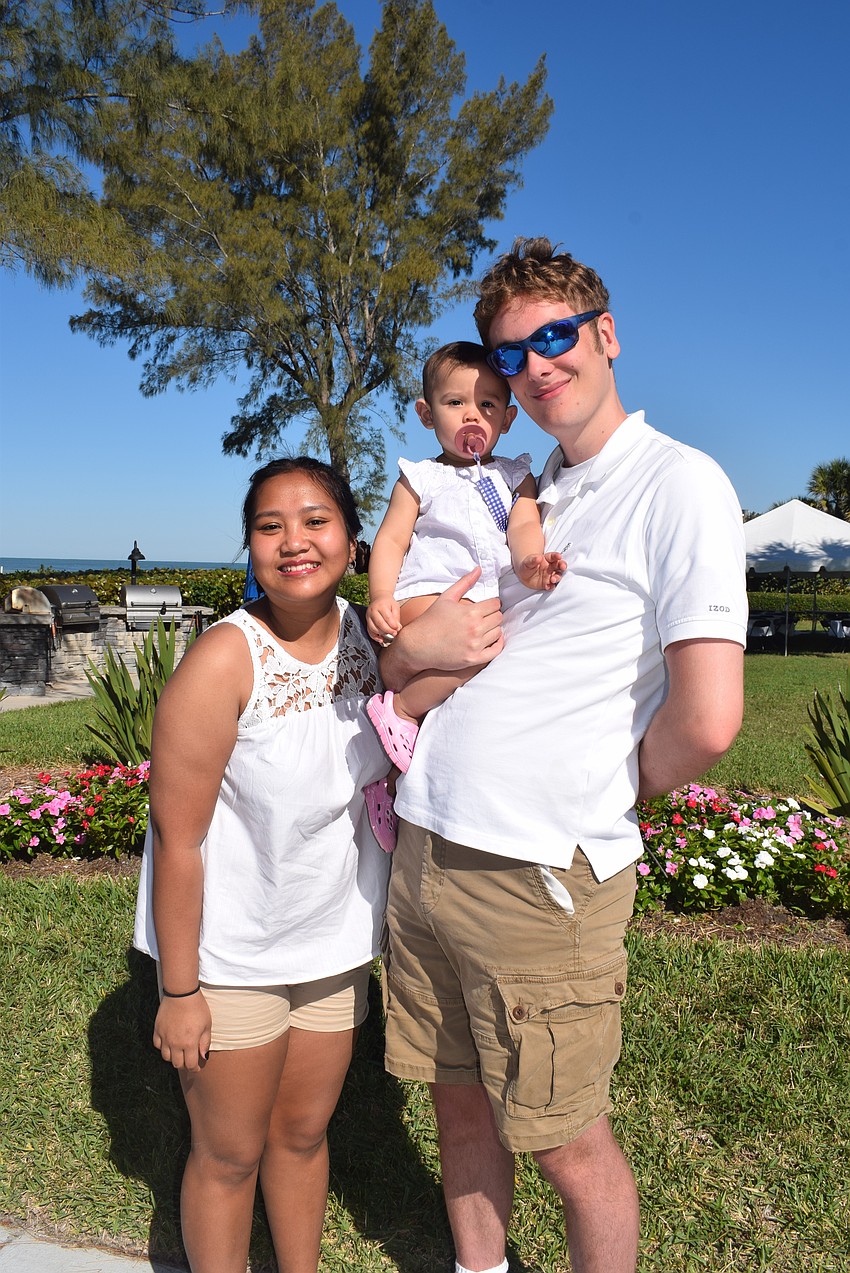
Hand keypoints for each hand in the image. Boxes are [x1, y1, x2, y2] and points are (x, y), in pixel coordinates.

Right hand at [153, 992, 211, 1071]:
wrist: (182, 994)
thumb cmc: (197, 1008)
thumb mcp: (207, 1025)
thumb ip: (205, 1043)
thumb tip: (204, 1057)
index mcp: (189, 1043)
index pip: (190, 1064)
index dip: (194, 1068)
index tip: (197, 1067)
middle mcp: (175, 1043)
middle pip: (177, 1063)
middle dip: (184, 1064)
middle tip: (189, 1060)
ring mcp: (165, 1037)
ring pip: (166, 1057)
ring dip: (173, 1057)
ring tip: (179, 1053)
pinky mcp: (157, 1030)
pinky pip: (157, 1045)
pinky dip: (162, 1047)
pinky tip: (168, 1043)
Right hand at [367, 597, 401, 643]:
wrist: (379, 598)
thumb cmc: (388, 603)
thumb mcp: (395, 607)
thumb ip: (396, 617)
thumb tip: (397, 628)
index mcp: (381, 606)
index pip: (387, 617)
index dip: (393, 625)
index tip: (397, 629)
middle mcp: (373, 611)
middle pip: (379, 623)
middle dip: (388, 630)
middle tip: (394, 634)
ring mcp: (368, 616)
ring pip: (373, 628)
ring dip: (382, 634)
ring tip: (389, 635)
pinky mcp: (367, 621)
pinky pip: (369, 631)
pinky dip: (375, 637)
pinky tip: (381, 639)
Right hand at [380, 568, 503, 686]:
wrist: (417, 645)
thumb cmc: (430, 620)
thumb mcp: (446, 598)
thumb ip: (465, 583)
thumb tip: (479, 569)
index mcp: (470, 612)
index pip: (496, 604)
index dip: (492, 604)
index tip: (487, 606)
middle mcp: (475, 629)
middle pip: (499, 618)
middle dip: (493, 615)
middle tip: (485, 617)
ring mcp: (475, 645)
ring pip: (498, 632)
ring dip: (494, 629)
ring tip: (484, 628)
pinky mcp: (473, 659)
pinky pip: (496, 651)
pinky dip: (497, 644)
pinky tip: (491, 640)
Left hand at [516, 552, 567, 591]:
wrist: (523, 575)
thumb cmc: (527, 566)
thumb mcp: (527, 562)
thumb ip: (533, 559)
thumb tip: (538, 557)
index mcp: (547, 559)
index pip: (553, 556)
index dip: (557, 556)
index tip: (559, 556)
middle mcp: (550, 567)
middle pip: (559, 565)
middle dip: (562, 565)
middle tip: (563, 567)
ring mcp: (550, 575)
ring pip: (557, 576)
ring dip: (557, 577)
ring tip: (553, 579)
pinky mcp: (547, 583)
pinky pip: (551, 585)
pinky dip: (551, 586)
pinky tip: (548, 586)